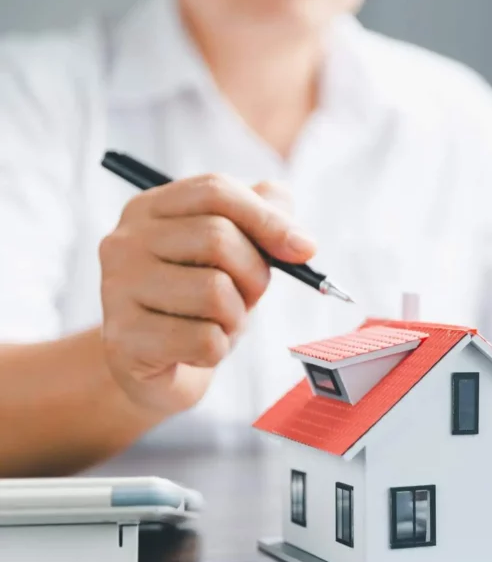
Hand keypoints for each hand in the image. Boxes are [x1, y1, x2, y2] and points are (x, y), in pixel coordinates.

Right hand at [99, 175, 315, 413]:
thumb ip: (264, 219)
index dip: (268, 218)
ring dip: (236, 317)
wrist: (159, 370)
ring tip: (218, 324)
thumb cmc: (202, 304)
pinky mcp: (124, 340)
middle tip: (248, 297)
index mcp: (150, 209)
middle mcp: (123, 242)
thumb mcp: (236, 256)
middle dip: (255, 275)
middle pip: (218, 238)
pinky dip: (218, 350)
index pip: (215, 190)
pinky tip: (197, 350)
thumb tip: (299, 240)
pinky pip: (205, 340)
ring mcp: (116, 290)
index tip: (304, 249)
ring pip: (215, 292)